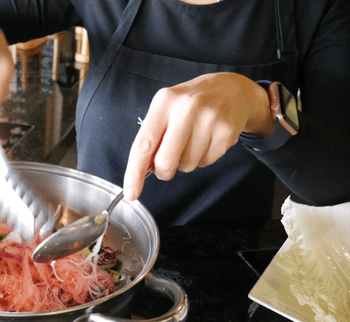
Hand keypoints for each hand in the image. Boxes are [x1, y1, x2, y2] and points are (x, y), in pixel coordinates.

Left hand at [123, 73, 274, 200]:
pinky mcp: (226, 131)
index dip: (135, 173)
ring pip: (187, 166)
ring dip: (186, 162)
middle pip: (166, 162)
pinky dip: (203, 158)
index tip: (131, 193)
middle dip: (164, 171)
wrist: (230, 89)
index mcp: (164, 103)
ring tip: (193, 140)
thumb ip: (153, 137)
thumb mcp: (166, 109)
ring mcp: (209, 119)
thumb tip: (143, 170)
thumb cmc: (190, 104)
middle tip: (168, 163)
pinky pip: (206, 163)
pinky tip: (207, 140)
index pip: (144, 144)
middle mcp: (186, 108)